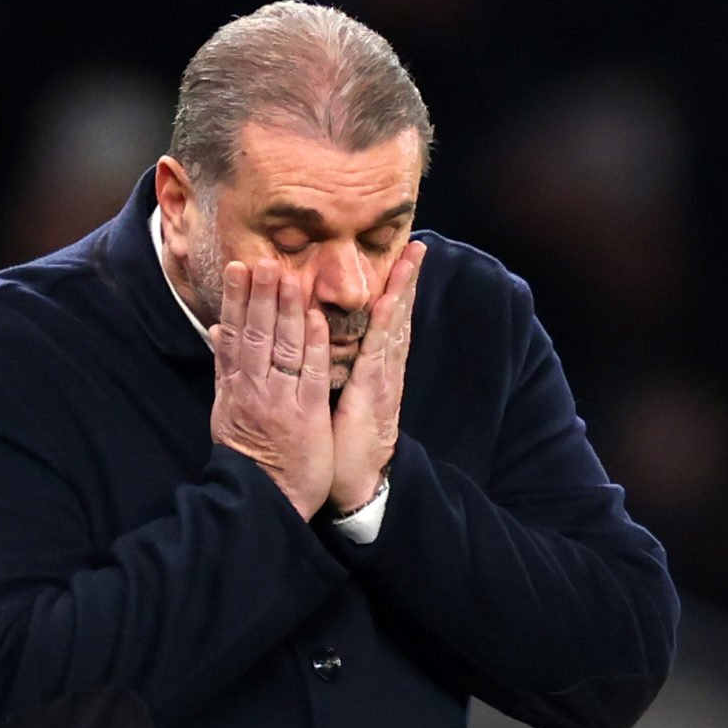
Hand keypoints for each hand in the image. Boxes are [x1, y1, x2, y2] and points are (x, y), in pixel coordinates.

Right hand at [210, 259, 334, 520]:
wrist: (264, 498)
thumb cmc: (249, 453)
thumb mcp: (226, 408)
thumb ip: (224, 367)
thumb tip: (215, 329)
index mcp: (235, 386)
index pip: (234, 334)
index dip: (236, 300)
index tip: (238, 269)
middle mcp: (254, 389)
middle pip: (256, 334)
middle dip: (259, 296)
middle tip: (263, 261)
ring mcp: (280, 400)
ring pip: (282, 347)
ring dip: (285, 310)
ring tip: (287, 276)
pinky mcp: (307, 415)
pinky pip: (311, 374)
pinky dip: (313, 345)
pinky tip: (315, 318)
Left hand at [330, 240, 425, 510]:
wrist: (355, 483)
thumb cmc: (340, 443)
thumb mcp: (332, 397)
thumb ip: (327, 367)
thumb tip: (311, 340)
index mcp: (371, 368)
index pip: (382, 320)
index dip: (391, 288)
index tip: (398, 256)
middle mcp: (383, 369)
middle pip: (396, 316)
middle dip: (406, 280)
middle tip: (417, 244)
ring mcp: (382, 380)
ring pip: (393, 328)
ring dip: (402, 292)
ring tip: (410, 260)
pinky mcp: (374, 395)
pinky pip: (378, 355)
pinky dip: (383, 328)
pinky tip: (387, 304)